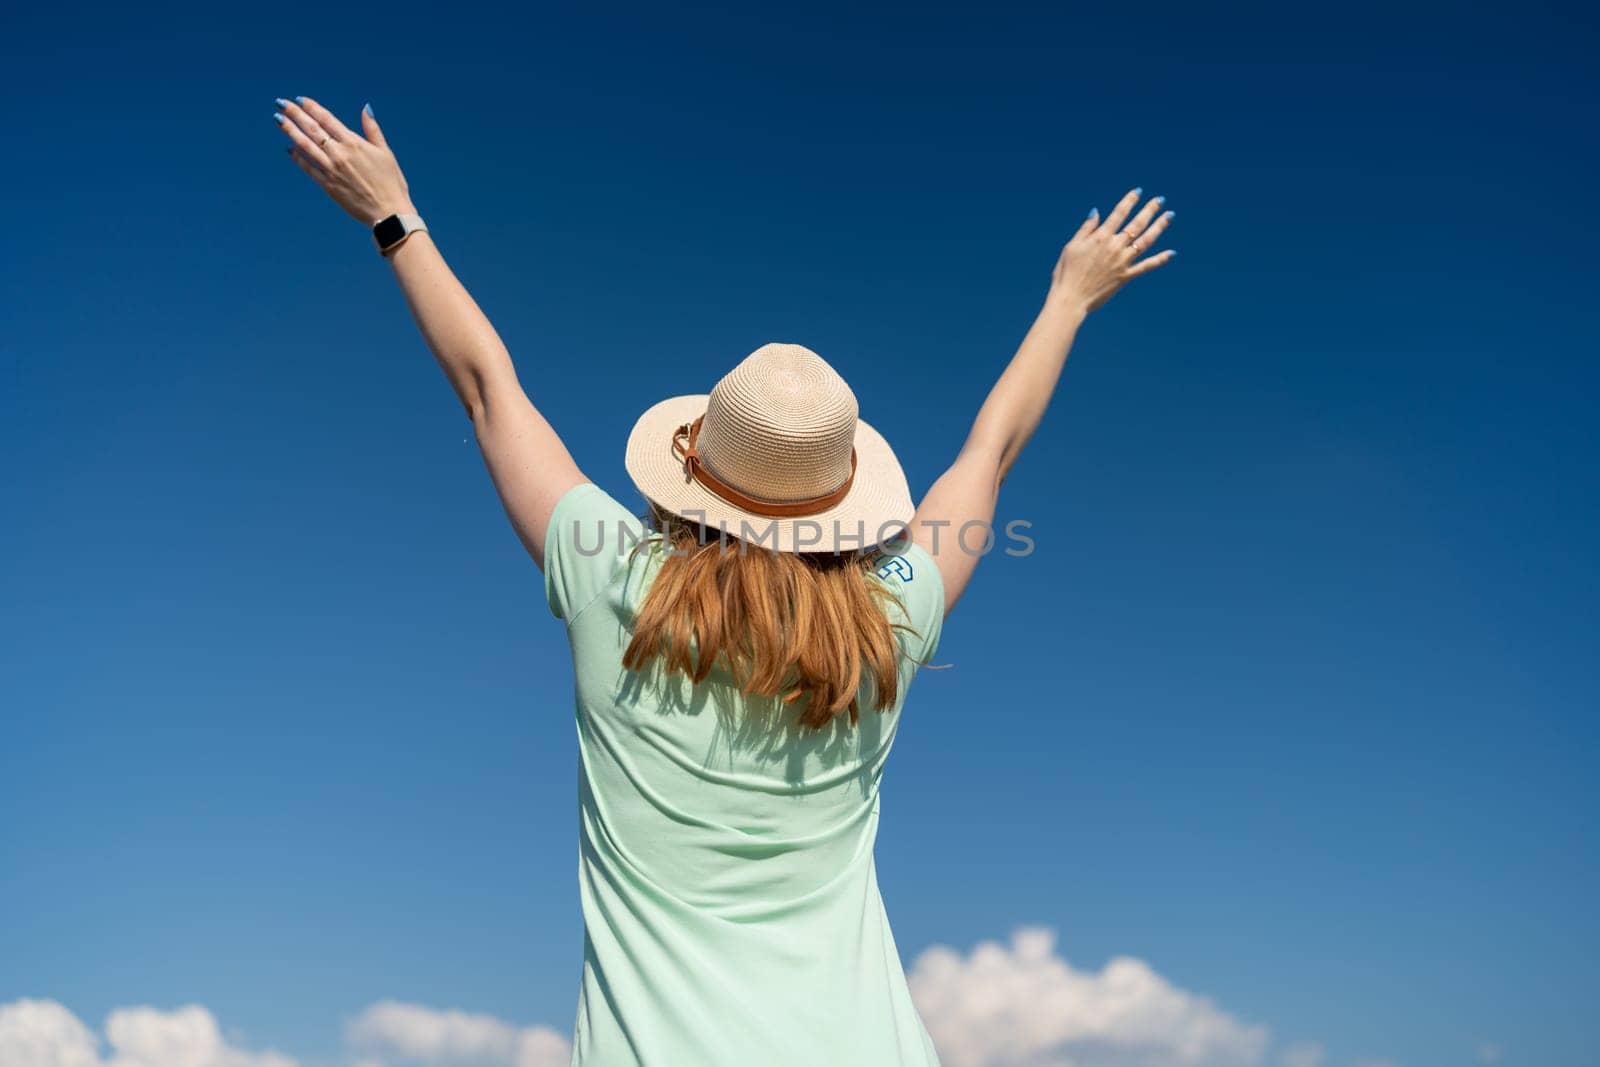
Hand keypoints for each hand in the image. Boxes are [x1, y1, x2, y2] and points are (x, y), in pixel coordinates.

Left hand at [273, 96, 416, 225]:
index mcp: (354, 143)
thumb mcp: (386, 152)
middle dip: (295, 114)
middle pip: (312, 129)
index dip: (312, 108)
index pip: (327, 119)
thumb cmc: (391, 183)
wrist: (388, 212)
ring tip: (279, 120)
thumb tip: (365, 108)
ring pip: (306, 146)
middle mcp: (340, 154)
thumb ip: (372, 129)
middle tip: (281, 103)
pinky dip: (298, 158)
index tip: (299, 100)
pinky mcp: (328, 185)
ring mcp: (331, 170)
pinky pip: (308, 168)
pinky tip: (290, 149)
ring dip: (290, 131)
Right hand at [1045, 188, 1174, 315]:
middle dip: (1150, 210)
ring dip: (1159, 227)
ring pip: (1145, 241)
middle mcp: (1114, 247)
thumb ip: (1086, 229)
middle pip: (1136, 224)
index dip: (1129, 201)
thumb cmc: (1066, 272)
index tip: (1138, 192)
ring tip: (1169, 216)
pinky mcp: (1125, 276)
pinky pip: (1146, 266)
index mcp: (1100, 238)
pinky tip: (1171, 253)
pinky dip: (1159, 260)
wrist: (1071, 299)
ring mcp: (1122, 262)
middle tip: (1160, 200)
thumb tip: (1097, 212)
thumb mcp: (1071, 246)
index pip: (1119, 213)